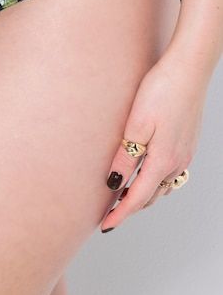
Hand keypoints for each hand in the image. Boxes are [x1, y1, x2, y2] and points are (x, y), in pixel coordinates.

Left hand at [100, 54, 206, 231]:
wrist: (189, 68)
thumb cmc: (161, 90)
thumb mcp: (137, 124)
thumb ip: (125, 156)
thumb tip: (113, 183)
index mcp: (163, 159)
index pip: (138, 197)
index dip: (120, 213)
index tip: (106, 226)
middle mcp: (177, 160)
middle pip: (151, 195)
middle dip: (131, 206)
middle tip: (110, 211)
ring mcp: (185, 151)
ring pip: (162, 184)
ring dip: (144, 193)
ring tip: (123, 194)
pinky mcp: (187, 140)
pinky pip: (170, 170)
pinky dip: (155, 178)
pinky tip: (146, 170)